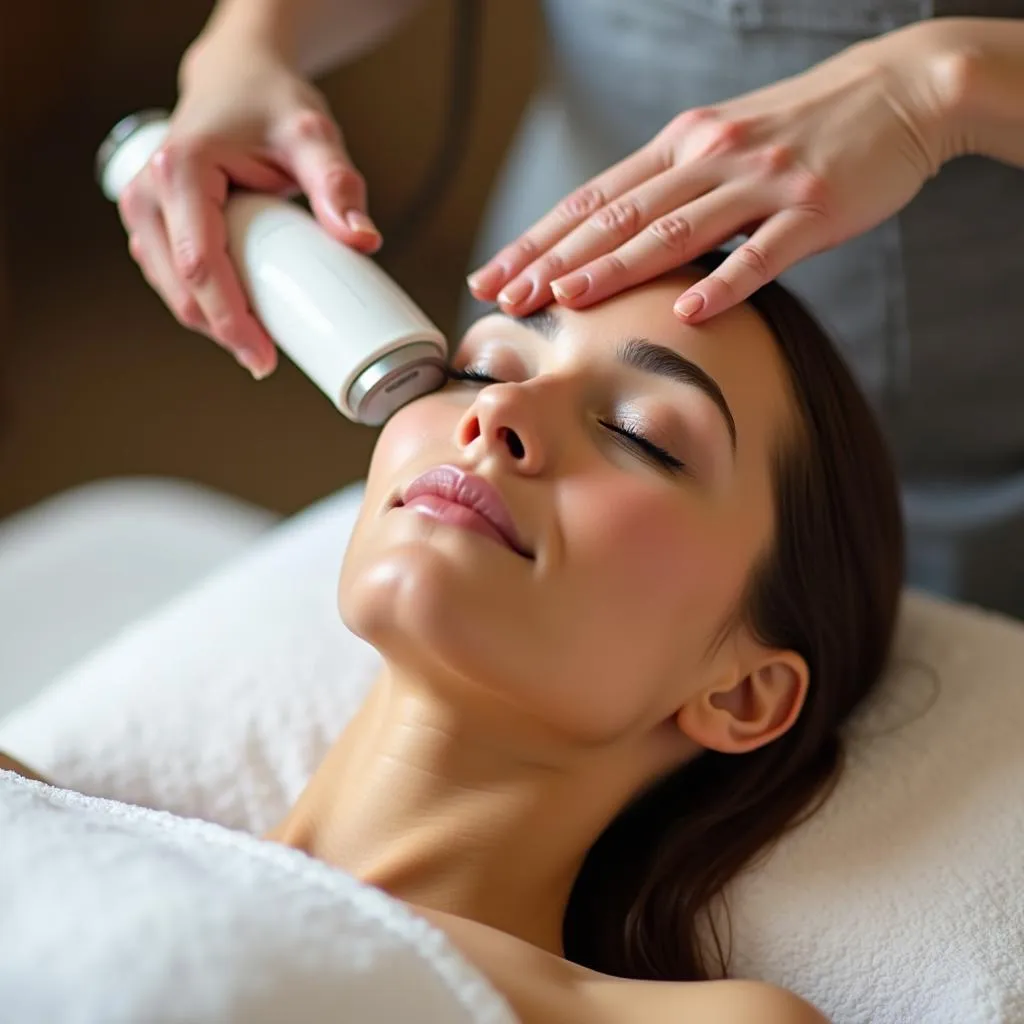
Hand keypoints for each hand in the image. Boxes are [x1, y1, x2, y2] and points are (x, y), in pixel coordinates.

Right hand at [118, 43, 379, 376]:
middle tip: (268, 361)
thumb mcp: (312, 135)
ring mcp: (142, 211)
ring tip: (260, 343)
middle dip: (224, 333)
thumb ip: (338, 184)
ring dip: (212, 325)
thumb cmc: (271, 103)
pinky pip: (174, 280)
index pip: (201, 265)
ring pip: (173, 291)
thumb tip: (363, 241)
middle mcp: (148, 192)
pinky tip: (238, 322)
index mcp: (181, 169)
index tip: (262, 358)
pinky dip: (205, 306)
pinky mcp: (152, 225)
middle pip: (182, 289)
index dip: (230, 321)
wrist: (237, 79)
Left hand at [468, 23, 956, 323]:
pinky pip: (763, 250)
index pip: (594, 198)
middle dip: (554, 259)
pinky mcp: (813, 206)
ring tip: (564, 300)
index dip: (539, 239)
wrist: (901, 90)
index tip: (492, 274)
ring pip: (675, 229)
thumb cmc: (804, 128)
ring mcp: (762, 180)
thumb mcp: (725, 143)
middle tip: (503, 296)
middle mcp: (710, 155)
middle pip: (618, 215)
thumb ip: (673, 186)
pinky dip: (726, 282)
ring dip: (615, 268)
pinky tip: (687, 311)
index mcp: (681, 143)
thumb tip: (617, 237)